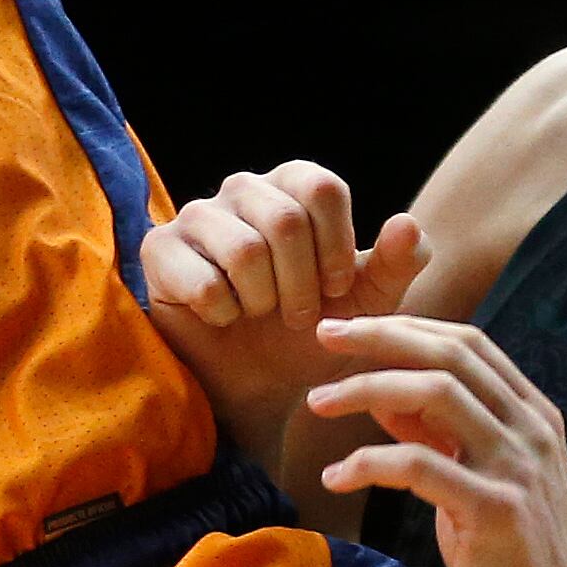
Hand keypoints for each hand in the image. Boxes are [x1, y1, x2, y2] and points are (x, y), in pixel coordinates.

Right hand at [138, 162, 424, 439]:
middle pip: (285, 219)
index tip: (336, 288)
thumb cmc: (313, 331)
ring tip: (260, 315)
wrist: (258, 381)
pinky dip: (224, 314)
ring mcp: (196, 215)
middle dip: (301, 284)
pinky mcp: (158, 249)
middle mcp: (243, 188)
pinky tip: (223, 318)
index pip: (323, 189)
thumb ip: (399, 264)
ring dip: (263, 301)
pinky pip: (203, 282)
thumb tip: (408, 224)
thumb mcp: (368, 303)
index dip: (338, 249)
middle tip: (299, 315)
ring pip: (244, 250)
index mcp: (293, 186)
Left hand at [311, 314, 566, 566]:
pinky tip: (335, 479)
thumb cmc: (510, 557)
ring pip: (435, 392)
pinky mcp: (496, 511)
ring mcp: (518, 468)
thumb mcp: (473, 482)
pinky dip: (368, 463)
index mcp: (532, 415)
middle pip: (450, 353)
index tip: (348, 328)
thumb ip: (436, 436)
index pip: (468, 342)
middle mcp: (532, 431)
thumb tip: (381, 394)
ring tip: (317, 404)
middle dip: (380, 336)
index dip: (405, 326)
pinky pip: (419, 465)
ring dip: (366, 389)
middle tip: (324, 336)